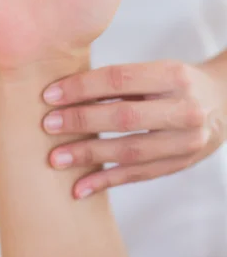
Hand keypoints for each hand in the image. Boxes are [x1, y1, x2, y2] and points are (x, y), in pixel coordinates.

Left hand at [42, 59, 226, 197]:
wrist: (222, 103)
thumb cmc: (175, 83)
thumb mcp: (155, 70)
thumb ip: (120, 81)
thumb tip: (65, 89)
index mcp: (173, 75)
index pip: (119, 79)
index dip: (82, 87)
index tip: (50, 94)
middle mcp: (184, 109)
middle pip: (124, 117)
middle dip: (81, 121)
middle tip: (48, 125)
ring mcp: (186, 141)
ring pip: (130, 151)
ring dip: (89, 156)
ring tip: (55, 158)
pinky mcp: (181, 164)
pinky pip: (138, 175)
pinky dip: (106, 181)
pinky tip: (79, 186)